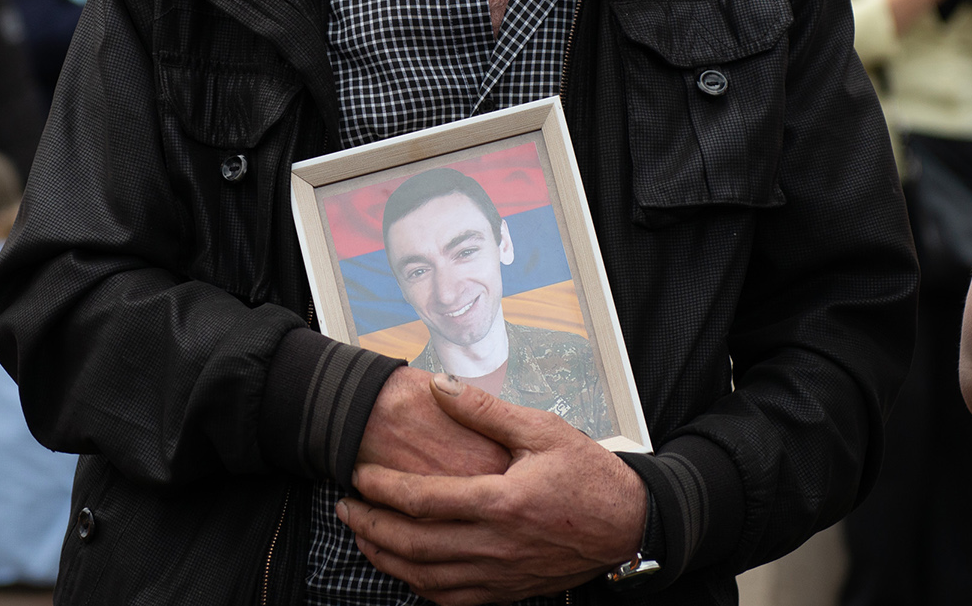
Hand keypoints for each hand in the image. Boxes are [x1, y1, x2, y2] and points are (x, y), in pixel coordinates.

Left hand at [340, 373, 646, 605]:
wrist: (627, 524)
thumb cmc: (587, 474)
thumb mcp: (541, 429)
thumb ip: (484, 409)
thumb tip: (439, 386)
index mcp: (502, 501)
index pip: (423, 499)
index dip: (383, 489)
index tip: (359, 476)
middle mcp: (496, 544)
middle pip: (413, 545)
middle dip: (370, 527)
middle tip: (345, 508)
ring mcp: (500, 575)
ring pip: (425, 579)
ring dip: (386, 560)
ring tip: (363, 538)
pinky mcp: (507, 592)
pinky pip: (451, 599)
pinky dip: (418, 586)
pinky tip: (404, 569)